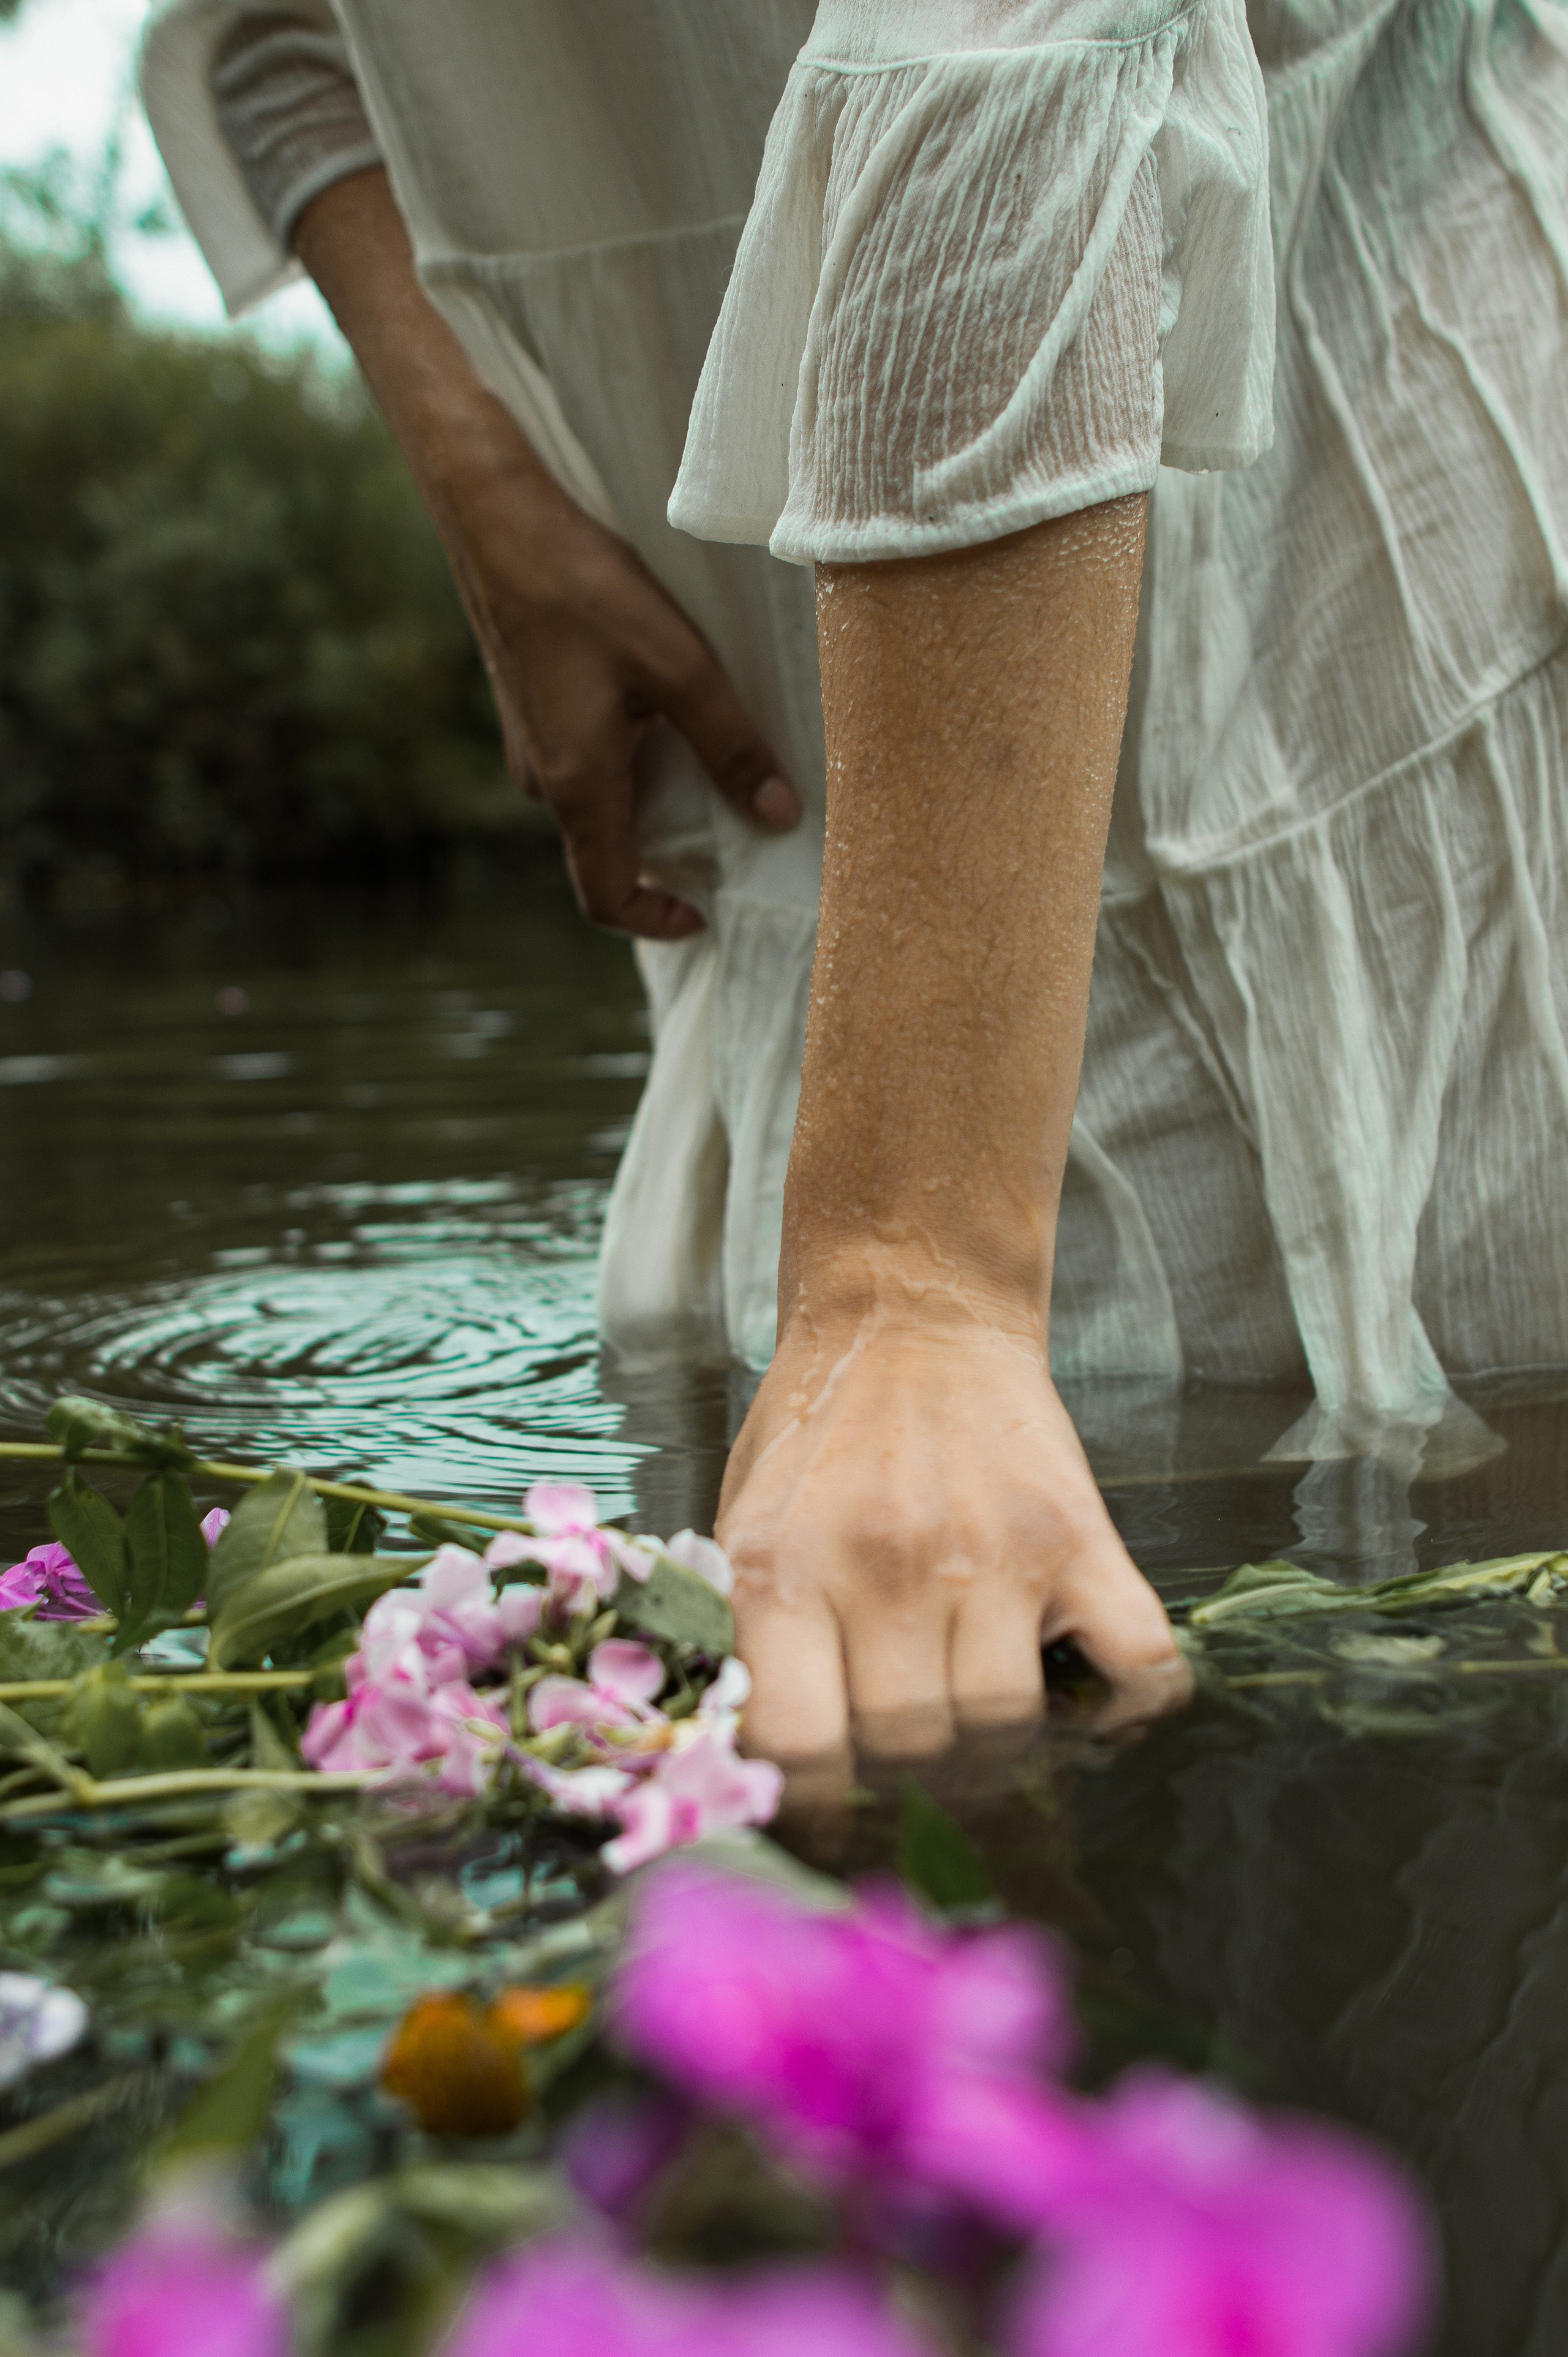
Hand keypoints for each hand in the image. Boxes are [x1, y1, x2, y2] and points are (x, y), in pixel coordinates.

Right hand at [291, 166, 799, 941]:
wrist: (493, 514)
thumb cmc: (580, 585)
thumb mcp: (678, 667)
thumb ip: (730, 745)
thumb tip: (778, 813)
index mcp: (575, 784)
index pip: (605, 894)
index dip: (654, 920)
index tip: (703, 915)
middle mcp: (544, 777)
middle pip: (608, 848)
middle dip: (669, 856)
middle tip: (733, 835)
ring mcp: (532, 741)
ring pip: (600, 800)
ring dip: (654, 802)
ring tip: (714, 770)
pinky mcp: (532, 703)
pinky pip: (587, 758)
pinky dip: (633, 762)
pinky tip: (666, 715)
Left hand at [719, 1286, 1191, 1765]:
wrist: (909, 1314)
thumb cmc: (817, 1436)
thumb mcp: (742, 1528)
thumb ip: (747, 1644)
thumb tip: (760, 1775)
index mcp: (784, 1570)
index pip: (801, 1749)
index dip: (818, 1806)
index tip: (834, 1810)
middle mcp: (886, 1565)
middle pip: (910, 1749)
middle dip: (910, 1777)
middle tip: (913, 1756)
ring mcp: (992, 1552)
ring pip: (1005, 1727)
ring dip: (998, 1748)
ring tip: (981, 1719)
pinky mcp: (1078, 1534)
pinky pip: (1136, 1669)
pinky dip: (1124, 1709)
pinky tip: (1081, 1689)